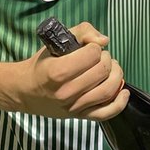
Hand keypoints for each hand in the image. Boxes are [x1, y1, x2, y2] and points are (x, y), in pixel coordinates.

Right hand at [15, 22, 129, 119]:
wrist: (25, 91)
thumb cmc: (42, 65)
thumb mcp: (56, 42)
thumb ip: (82, 32)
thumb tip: (104, 41)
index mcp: (58, 72)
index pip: (92, 55)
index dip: (94, 47)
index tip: (89, 48)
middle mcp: (67, 92)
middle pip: (102, 71)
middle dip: (106, 59)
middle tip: (101, 56)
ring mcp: (74, 107)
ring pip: (108, 90)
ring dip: (116, 75)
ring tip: (111, 68)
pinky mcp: (80, 116)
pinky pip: (106, 113)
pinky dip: (119, 103)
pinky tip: (124, 91)